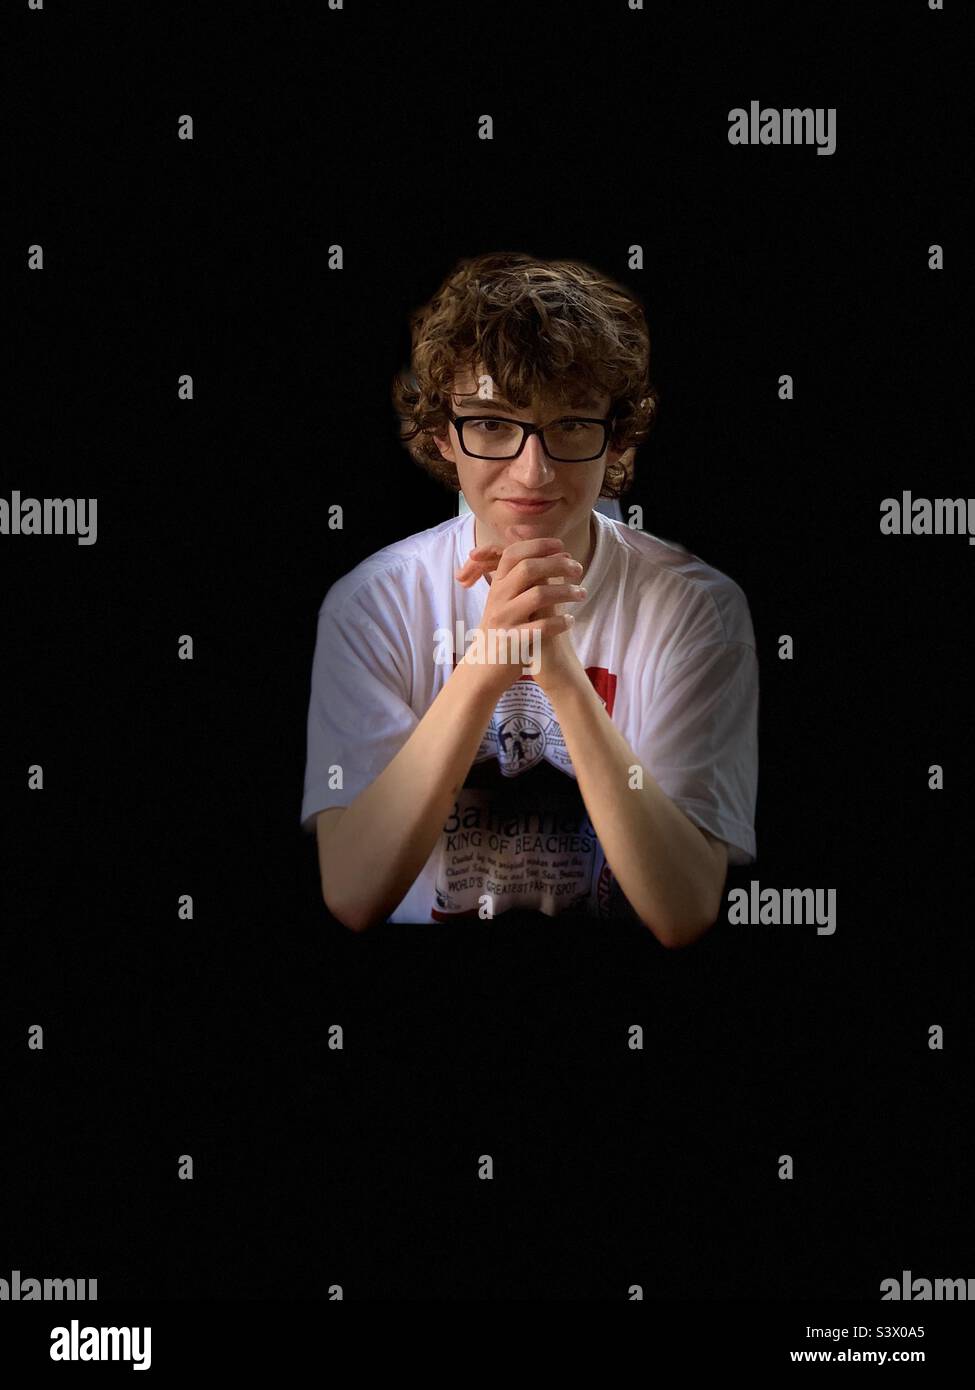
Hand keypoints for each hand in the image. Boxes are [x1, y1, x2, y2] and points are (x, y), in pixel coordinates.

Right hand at [454, 526, 586, 694]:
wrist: (483, 670)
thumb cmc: (504, 632)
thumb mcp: (507, 602)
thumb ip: (527, 580)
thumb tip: (560, 555)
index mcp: (496, 586)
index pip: (514, 553)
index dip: (539, 546)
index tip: (562, 546)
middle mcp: (497, 599)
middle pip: (529, 569)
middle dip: (558, 565)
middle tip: (578, 569)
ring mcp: (504, 620)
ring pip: (538, 594)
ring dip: (566, 591)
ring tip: (581, 594)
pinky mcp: (513, 641)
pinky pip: (542, 627)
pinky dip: (561, 622)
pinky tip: (570, 621)